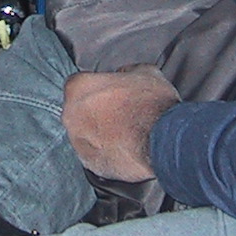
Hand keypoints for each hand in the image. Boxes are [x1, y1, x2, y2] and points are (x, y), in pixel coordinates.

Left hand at [62, 64, 179, 180]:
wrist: (164, 141)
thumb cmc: (153, 106)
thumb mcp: (144, 72)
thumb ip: (125, 71)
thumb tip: (124, 74)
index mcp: (79, 87)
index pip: (78, 83)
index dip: (96, 87)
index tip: (108, 92)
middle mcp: (71, 115)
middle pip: (77, 110)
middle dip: (94, 111)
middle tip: (117, 112)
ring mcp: (78, 142)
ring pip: (84, 134)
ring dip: (98, 132)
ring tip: (123, 132)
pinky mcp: (90, 163)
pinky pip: (93, 154)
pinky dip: (105, 152)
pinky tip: (123, 147)